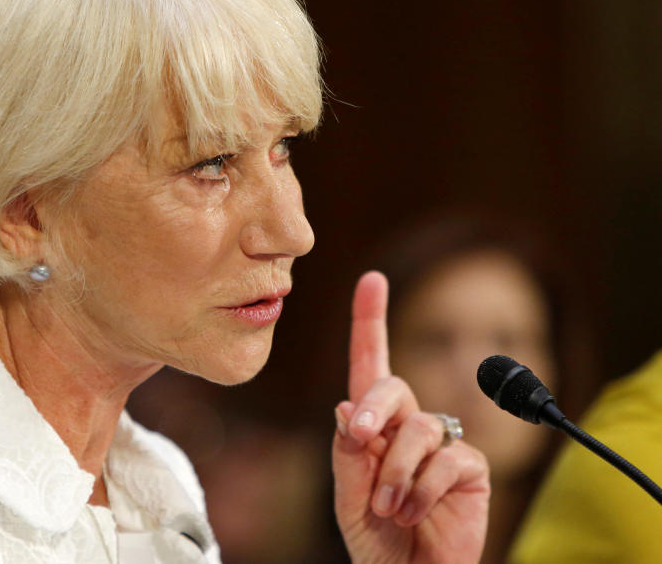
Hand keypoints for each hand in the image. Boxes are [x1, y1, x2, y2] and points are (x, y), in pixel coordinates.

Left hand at [332, 271, 489, 562]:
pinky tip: (413, 513)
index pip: (370, 365)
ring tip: (389, 508)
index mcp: (372, 427)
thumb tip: (346, 406)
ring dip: (396, 470)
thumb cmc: (374, 540)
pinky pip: (448, 459)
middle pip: (393, 387)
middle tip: (361, 437)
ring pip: (420, 427)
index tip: (372, 279)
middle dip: (375, 407)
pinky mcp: (470, 471)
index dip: (370, 321)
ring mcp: (441, 446)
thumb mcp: (347, 496)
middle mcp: (407, 427)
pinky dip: (422, 489)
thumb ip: (347, 454)